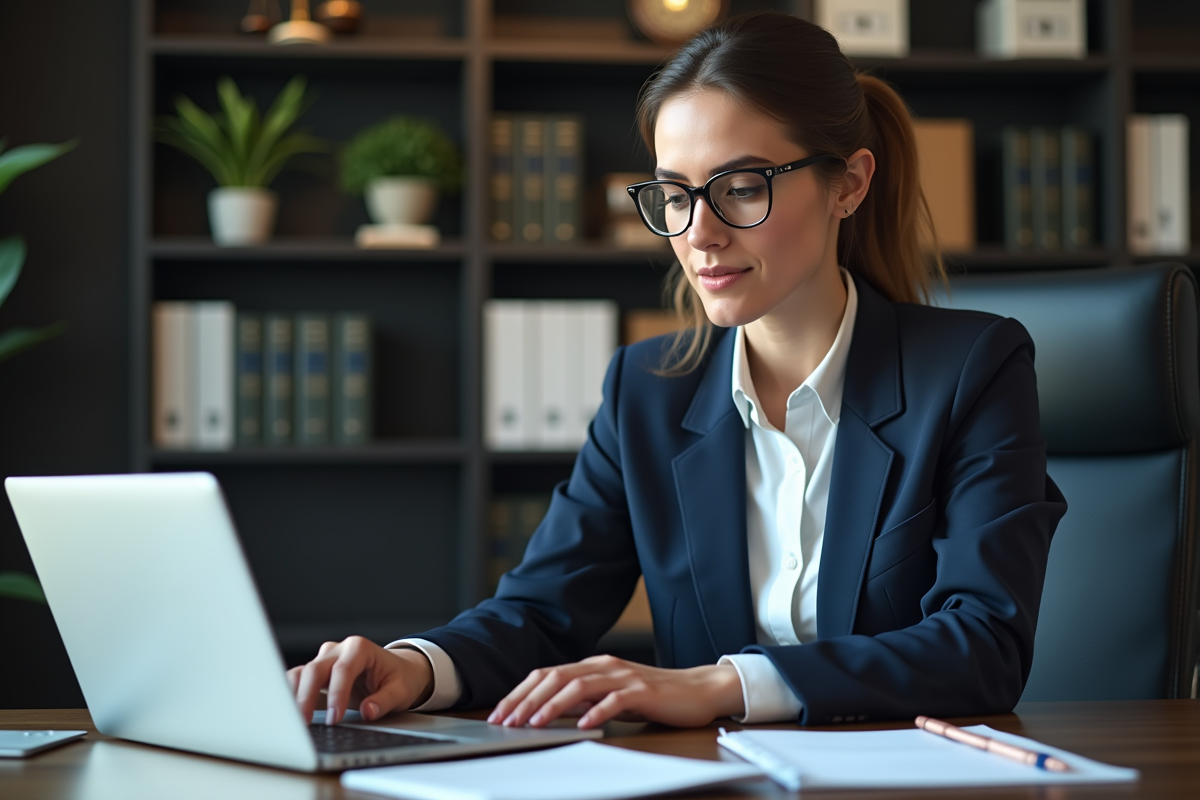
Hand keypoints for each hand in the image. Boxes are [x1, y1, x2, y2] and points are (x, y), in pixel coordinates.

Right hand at [287, 636, 433, 725]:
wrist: (397, 672)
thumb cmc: (399, 679)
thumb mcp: (401, 690)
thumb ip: (385, 700)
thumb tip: (368, 711)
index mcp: (360, 648)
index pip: (343, 670)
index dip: (336, 694)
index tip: (333, 717)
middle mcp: (338, 650)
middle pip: (315, 669)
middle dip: (308, 697)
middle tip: (305, 724)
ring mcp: (324, 660)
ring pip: (301, 673)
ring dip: (293, 696)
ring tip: (292, 721)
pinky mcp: (315, 673)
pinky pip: (297, 681)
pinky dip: (290, 695)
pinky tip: (287, 713)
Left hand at [486, 654, 743, 729]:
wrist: (697, 689)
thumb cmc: (653, 696)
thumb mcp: (610, 696)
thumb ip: (584, 700)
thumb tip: (548, 712)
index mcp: (593, 665)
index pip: (547, 675)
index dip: (521, 693)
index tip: (500, 713)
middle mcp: (604, 666)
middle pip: (556, 677)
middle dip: (527, 700)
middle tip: (506, 721)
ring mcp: (623, 677)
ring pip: (579, 686)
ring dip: (553, 706)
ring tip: (534, 723)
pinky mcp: (643, 691)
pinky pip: (615, 700)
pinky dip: (598, 712)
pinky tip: (585, 726)